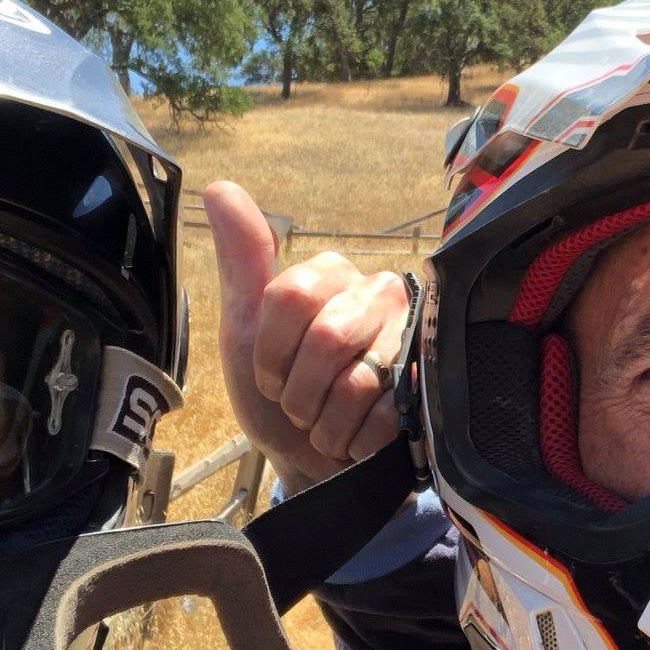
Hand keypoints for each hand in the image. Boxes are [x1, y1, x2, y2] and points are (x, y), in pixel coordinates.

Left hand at [205, 180, 408, 492]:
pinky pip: (384, 417)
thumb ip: (241, 261)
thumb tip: (219, 187)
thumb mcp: (245, 328)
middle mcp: (379, 294)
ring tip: (328, 419)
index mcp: (333, 274)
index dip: (269, 352)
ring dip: (325, 422)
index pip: (290, 297)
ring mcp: (411, 340)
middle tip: (301, 402)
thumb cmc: (277, 391)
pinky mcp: (431, 386)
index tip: (270, 373)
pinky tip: (357, 435)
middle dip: (298, 392)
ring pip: (357, 383)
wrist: (309, 462)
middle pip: (326, 339)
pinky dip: (355, 440)